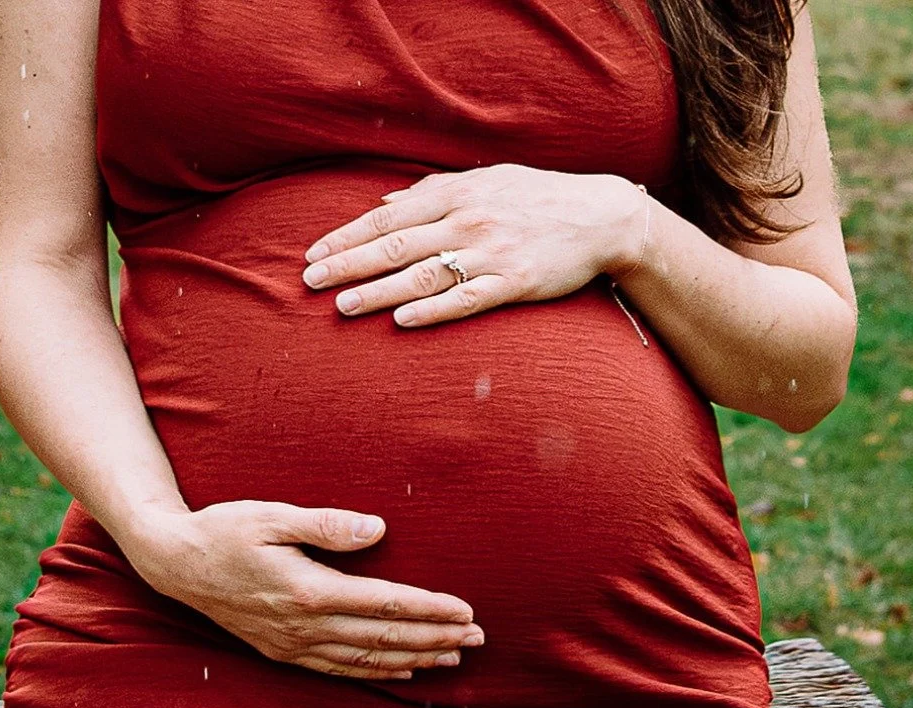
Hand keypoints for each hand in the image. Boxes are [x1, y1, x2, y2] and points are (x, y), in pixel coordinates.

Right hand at [120, 500, 484, 680]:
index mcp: (307, 590)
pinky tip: (404, 671)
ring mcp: (293, 645)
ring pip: (367, 659)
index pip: (385, 605)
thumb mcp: (272, 515)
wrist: (174, 564)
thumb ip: (326, 525)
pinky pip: (340, 670)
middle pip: (385, 639)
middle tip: (479, 638)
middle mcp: (304, 626)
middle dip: (437, 638)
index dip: (430, 609)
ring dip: (415, 659)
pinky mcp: (284, 652)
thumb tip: (378, 529)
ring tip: (454, 657)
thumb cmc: (224, 530)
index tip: (467, 610)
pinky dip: (377, 673)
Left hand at [301, 165, 647, 327]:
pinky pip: (467, 299)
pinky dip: (433, 310)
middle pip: (395, 246)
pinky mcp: (514, 283)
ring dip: (379, 292)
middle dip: (348, 265)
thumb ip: (434, 193)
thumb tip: (385, 202)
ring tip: (343, 307)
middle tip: (310, 283)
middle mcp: (468, 221)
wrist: (602, 218)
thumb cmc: (537, 200)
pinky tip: (403, 320)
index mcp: (456, 195)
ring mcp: (491, 253)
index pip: (386, 218)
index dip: (346, 237)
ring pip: (423, 274)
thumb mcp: (486, 182)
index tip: (312, 254)